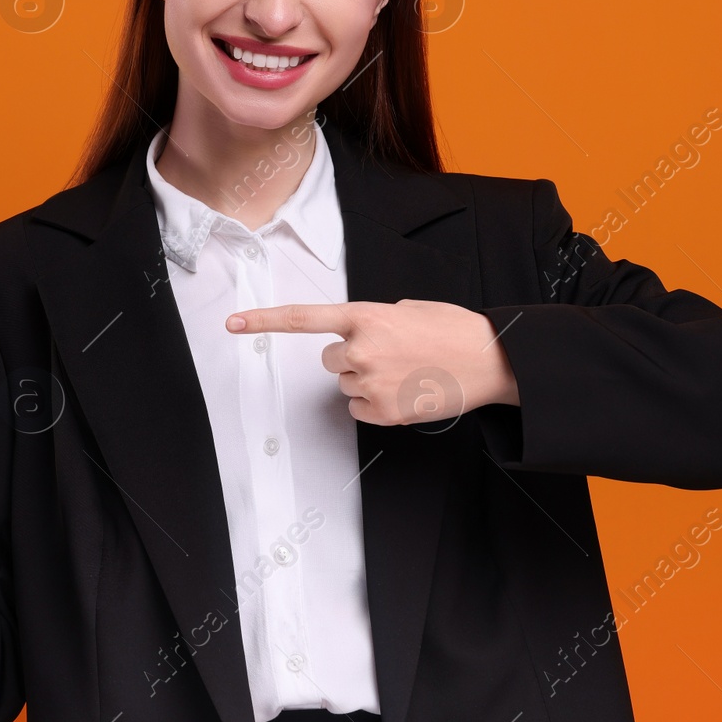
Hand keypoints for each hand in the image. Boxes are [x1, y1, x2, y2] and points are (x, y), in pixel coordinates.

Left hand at [225, 299, 517, 425]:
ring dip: (367, 380)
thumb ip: (373, 319)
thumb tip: (357, 337)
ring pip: (345, 385)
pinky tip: (405, 391)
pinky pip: (359, 409)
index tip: (232, 324)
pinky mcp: (382, 412)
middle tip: (390, 355)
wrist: (490, 359)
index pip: (303, 318)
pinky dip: (376, 403)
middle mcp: (361, 349)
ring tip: (405, 372)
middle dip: (351, 357)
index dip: (264, 321)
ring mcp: (370, 383)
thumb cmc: (451, 328)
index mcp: (365, 316)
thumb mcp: (407, 309)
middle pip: (329, 359)